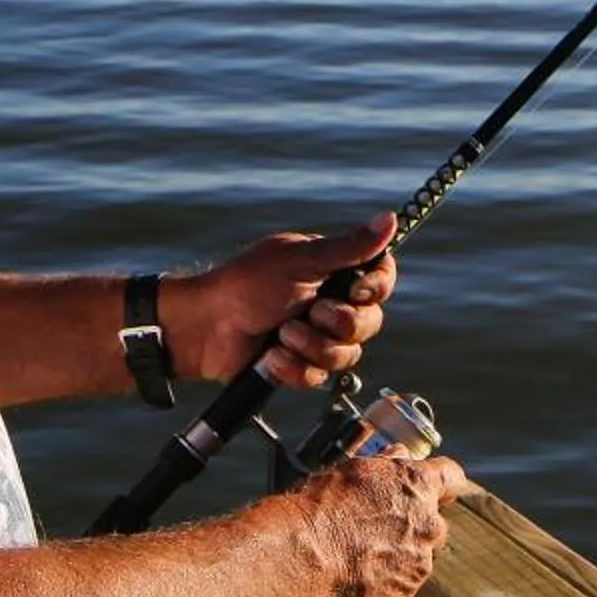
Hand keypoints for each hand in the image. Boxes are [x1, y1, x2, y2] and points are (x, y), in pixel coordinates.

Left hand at [165, 214, 399, 387]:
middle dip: (339, 323)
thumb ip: (348, 247)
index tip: (356, 290)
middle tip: (310, 311)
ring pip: (347, 355)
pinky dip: (293, 368)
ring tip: (282, 335)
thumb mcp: (300, 261)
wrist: (206, 328)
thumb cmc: (246, 284)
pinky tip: (271, 357)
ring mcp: (317, 337)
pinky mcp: (301, 366)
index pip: (380, 279)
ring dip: (312, 346)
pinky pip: (319, 378)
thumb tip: (390, 218)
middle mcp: (331, 302)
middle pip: (370, 323)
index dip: (375, 289)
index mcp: (333, 271)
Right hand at [289, 452, 471, 596]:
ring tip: (350, 561)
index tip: (436, 490)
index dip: (442, 484)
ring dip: (391, 563)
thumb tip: (398, 457)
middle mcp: (427, 528)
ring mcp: (417, 569)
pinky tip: (347, 584)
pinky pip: (393, 596)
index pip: (450, 477)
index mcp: (417, 488)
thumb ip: (384, 466)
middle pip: (431, 527)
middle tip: (371, 533)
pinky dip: (376, 592)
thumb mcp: (349, 470)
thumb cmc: (317, 510)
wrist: (298, 558)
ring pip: (412, 565)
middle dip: (409, 530)